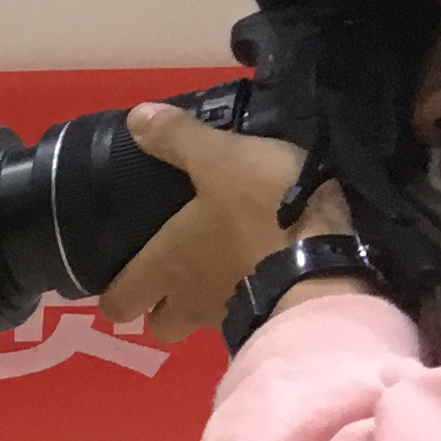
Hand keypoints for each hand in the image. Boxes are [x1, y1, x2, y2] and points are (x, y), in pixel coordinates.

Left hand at [104, 102, 352, 344]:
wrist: (325, 260)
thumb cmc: (261, 212)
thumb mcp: (220, 159)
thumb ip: (179, 139)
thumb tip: (135, 117)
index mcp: (163, 268)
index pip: (117, 304)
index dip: (116, 294)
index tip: (125, 274)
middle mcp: (186, 302)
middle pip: (157, 323)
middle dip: (159, 306)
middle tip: (173, 274)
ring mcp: (225, 316)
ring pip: (199, 320)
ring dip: (203, 301)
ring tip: (220, 266)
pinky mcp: (266, 316)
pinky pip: (241, 314)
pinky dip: (244, 296)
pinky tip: (259, 268)